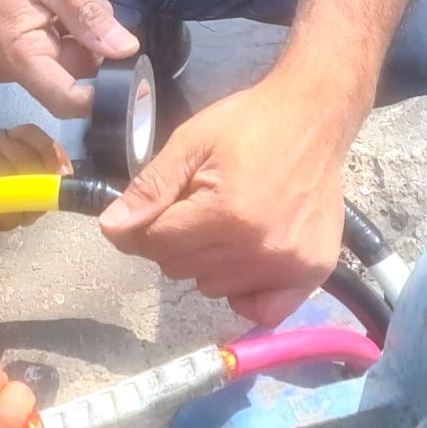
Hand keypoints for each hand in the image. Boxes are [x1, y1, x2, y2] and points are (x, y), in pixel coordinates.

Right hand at [0, 0, 136, 117]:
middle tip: (93, 3)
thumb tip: (126, 50)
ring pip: (57, 61)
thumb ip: (90, 15)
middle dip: (90, 47)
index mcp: (15, 54)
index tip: (136, 79)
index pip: (67, 100)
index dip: (106, 95)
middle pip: (66, 76)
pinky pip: (40, 49)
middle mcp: (3, 68)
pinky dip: (56, 29)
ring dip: (72, 34)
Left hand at [98, 78, 352, 324]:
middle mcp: (259, 248)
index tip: (147, 212)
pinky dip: (247, 293)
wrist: (314, 117)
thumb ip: (151, 188)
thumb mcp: (191, 143)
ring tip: (228, 222)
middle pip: (181, 268)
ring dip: (208, 262)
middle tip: (196, 206)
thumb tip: (112, 228)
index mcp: (225, 214)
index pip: (156, 245)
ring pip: (213, 287)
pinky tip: (247, 260)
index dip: (141, 228)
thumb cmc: (250, 124)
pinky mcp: (313, 272)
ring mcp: (289, 265)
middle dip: (175, 240)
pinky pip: (262, 310)